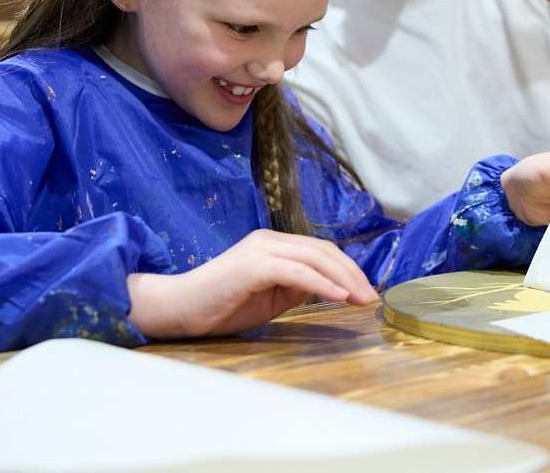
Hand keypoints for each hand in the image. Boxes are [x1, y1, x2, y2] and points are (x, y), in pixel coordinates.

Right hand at [127, 230, 377, 338]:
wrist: (179, 309)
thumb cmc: (220, 306)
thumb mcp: (269, 298)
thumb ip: (296, 288)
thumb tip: (328, 288)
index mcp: (274, 244)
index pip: (321, 251)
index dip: (347, 269)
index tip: (365, 292)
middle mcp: (270, 239)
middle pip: (323, 250)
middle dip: (352, 273)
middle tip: (371, 297)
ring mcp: (261, 249)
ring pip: (315, 257)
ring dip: (344, 279)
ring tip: (361, 298)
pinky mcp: (253, 265)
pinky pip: (297, 272)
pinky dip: (322, 284)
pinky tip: (339, 296)